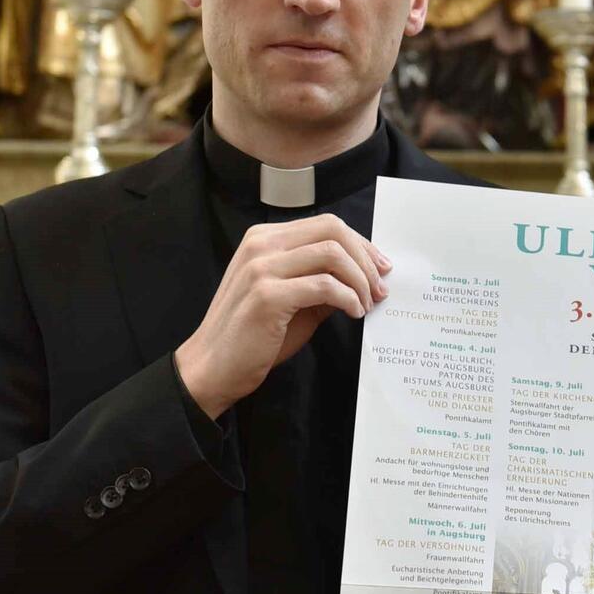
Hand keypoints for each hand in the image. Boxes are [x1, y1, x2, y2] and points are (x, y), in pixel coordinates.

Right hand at [175, 214, 390, 419]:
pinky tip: (354, 313)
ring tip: (367, 303)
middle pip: (333, 231)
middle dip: (366, 258)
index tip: (381, 268)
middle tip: (380, 287)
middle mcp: (261, 245)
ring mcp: (261, 268)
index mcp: (266, 239)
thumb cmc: (253, 336)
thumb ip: (323, 281)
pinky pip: (324, 286)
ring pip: (332, 254)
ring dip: (360, 280)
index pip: (326, 225)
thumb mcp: (293, 299)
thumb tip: (365, 276)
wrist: (212, 368)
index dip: (361, 245)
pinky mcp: (267, 295)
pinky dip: (348, 298)